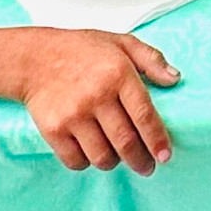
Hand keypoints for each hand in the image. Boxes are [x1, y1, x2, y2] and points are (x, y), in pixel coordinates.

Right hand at [17, 30, 179, 174]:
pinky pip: (76, 161)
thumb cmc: (83, 50)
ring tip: (118, 157)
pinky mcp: (53, 130)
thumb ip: (151, 59)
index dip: (157, 140)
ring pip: (102, 157)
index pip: (144, 116)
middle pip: (125, 142)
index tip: (165, 155)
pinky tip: (92, 153)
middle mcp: (96, 96)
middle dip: (141, 161)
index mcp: (118, 74)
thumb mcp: (121, 43)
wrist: (35, 58)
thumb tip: (175, 80)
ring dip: (114, 163)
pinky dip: (87, 163)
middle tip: (147, 167)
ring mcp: (73, 115)